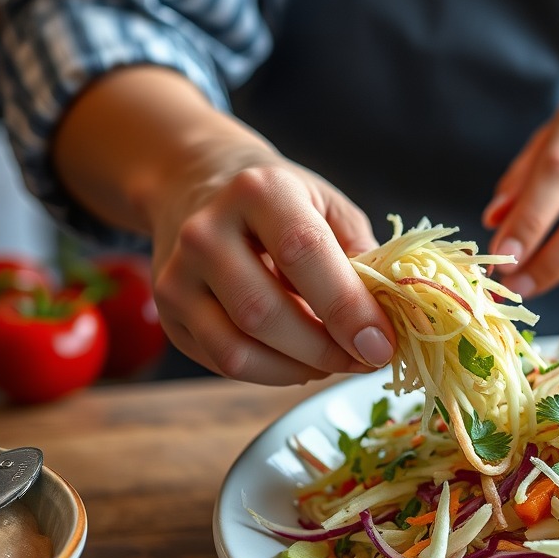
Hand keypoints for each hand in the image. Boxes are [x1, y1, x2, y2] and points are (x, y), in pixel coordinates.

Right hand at [149, 153, 396, 384]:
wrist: (197, 184)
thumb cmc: (279, 202)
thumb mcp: (328, 206)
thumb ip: (362, 257)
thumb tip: (390, 318)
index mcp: (258, 191)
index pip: (304, 253)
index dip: (347, 307)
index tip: (381, 345)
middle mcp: (206, 231)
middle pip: (264, 313)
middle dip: (325, 350)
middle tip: (365, 359)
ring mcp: (177, 275)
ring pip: (238, 351)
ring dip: (299, 369)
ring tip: (335, 360)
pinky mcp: (168, 313)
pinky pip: (224, 364)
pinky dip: (273, 373)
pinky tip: (300, 358)